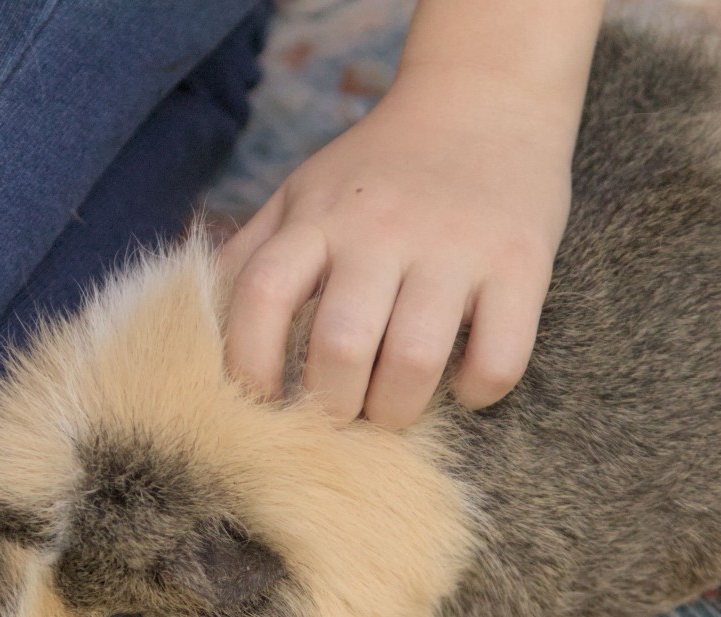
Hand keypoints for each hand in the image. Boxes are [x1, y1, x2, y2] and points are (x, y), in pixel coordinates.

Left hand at [219, 0, 603, 428]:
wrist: (486, 98)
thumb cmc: (382, 166)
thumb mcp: (306, 191)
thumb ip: (255, 250)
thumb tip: (199, 326)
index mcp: (320, 215)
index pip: (262, 295)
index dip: (250, 363)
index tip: (262, 402)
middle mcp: (383, 229)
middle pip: (339, 345)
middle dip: (333, 406)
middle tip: (340, 415)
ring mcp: (456, 247)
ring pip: (414, 362)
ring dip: (397, 411)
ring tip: (393, 410)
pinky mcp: (520, 263)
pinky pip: (497, 359)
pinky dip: (475, 392)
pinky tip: (463, 386)